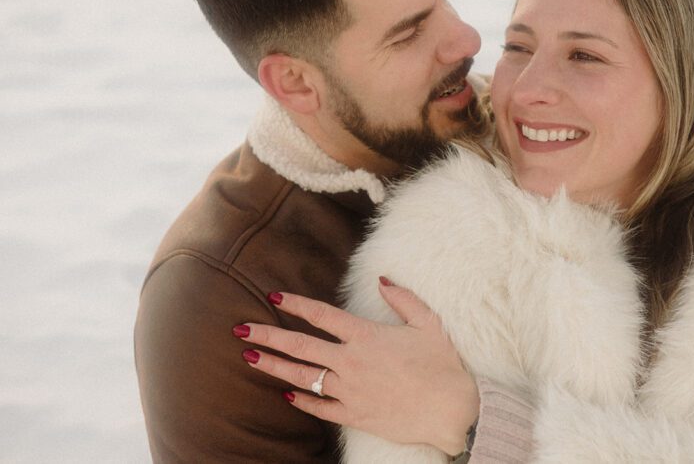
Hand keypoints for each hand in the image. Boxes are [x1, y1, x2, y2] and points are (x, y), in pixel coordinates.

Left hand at [234, 278, 478, 455]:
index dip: (296, 304)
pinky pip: (320, 407)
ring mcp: (350, 390)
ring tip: (250, 358)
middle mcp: (352, 362)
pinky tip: (287, 395)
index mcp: (367, 336)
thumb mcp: (428, 323)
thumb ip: (403, 298)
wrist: (451, 411)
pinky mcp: (354, 414)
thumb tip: (383, 280)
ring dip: (275, 366)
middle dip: (268, 335)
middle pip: (300, 346)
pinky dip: (302, 401)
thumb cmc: (443, 365)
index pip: (322, 315)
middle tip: (240, 329)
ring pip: (303, 376)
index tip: (275, 296)